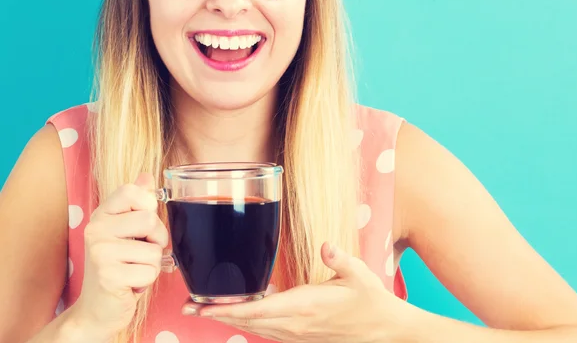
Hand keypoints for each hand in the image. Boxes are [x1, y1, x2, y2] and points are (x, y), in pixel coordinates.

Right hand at [71, 173, 168, 338]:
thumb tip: (147, 175)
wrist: (97, 308)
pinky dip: (146, 281)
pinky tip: (129, 284)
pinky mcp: (109, 276)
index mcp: (102, 214)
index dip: (148, 206)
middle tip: (141, 252)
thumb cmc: (116, 265)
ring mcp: (100, 252)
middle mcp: (96, 229)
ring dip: (152, 265)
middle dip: (156, 240)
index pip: (133, 191)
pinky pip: (150, 272)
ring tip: (133, 269)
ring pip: (154, 250)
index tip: (141, 224)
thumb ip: (136, 202)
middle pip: (149, 220)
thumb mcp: (124, 230)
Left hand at [182, 242, 408, 341]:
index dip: (226, 309)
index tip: (201, 307)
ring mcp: (297, 334)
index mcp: (305, 306)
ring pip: (255, 328)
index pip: (257, 310)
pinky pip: (267, 331)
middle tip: (188, 307)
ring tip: (205, 309)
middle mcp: (295, 324)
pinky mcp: (301, 336)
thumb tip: (325, 246)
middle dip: (216, 314)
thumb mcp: (360, 275)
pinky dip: (249, 322)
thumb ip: (340, 260)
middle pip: (247, 321)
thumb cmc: (371, 301)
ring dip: (229, 319)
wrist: (385, 332)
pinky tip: (242, 313)